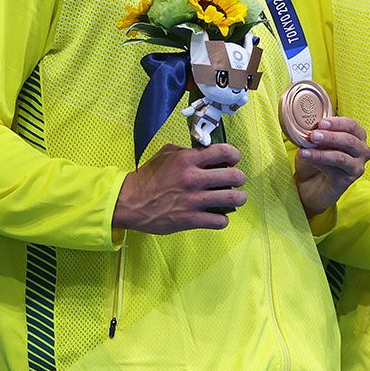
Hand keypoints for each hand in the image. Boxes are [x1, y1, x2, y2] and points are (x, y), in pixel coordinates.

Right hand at [112, 143, 246, 232]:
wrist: (130, 202)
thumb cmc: (148, 177)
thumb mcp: (165, 154)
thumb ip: (187, 150)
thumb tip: (205, 150)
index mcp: (188, 159)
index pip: (225, 151)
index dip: (234, 156)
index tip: (232, 161)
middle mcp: (193, 178)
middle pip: (234, 176)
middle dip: (239, 178)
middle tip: (235, 181)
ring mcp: (193, 200)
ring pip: (233, 198)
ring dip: (238, 198)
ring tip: (235, 198)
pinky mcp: (191, 219)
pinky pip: (220, 220)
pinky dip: (222, 218)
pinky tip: (217, 215)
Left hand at [294, 116, 369, 217]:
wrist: (309, 185)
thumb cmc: (316, 160)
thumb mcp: (316, 142)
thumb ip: (317, 133)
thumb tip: (311, 127)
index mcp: (357, 137)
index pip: (352, 126)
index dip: (337, 122)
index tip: (321, 123)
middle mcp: (362, 152)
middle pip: (350, 140)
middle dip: (330, 136)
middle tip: (313, 135)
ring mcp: (357, 167)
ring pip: (341, 157)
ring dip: (322, 151)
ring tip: (305, 149)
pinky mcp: (348, 180)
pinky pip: (334, 169)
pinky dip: (318, 161)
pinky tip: (306, 157)